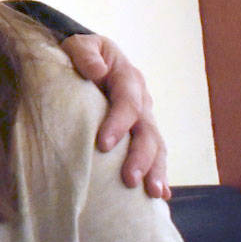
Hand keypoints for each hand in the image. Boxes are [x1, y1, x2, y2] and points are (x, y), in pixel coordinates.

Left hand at [59, 33, 169, 198]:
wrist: (87, 60)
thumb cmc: (79, 55)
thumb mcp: (79, 45)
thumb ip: (84, 54)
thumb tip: (97, 71)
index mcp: (127, 76)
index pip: (127, 101)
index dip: (118, 123)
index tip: (103, 144)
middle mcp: (141, 99)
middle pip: (147, 130)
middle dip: (141, 156)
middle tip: (129, 179)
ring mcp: (145, 118)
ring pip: (157, 146)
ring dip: (156, 170)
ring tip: (153, 193)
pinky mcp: (141, 134)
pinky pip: (155, 155)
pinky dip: (160, 174)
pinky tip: (161, 196)